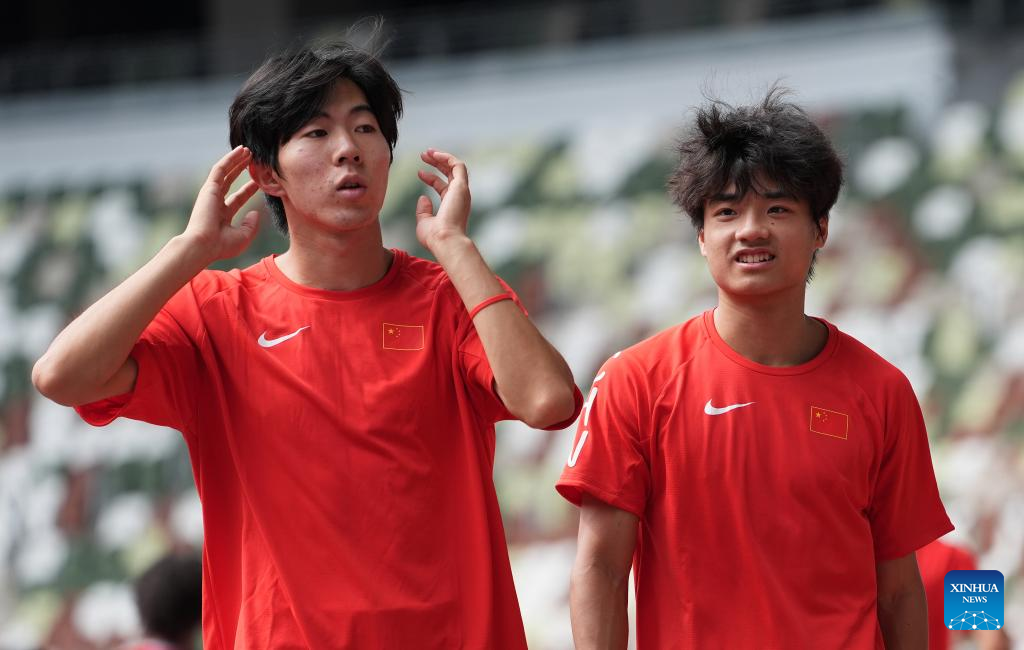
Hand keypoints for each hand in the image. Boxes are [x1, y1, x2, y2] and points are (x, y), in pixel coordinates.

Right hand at [182, 146, 261, 262]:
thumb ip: (251, 224)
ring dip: (236, 160)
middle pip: (230, 181)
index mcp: (222, 215)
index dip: (249, 189)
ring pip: (225, 172)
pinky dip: (230, 159)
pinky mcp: (208, 188)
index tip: (259, 181)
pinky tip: (240, 151)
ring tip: (248, 150)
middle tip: (253, 160)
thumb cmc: (220, 246)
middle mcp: (215, 203)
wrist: (203, 246)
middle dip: (241, 170)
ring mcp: (211, 194)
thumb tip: (255, 212)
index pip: (238, 198)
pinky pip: (220, 169)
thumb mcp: (242, 236)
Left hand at [415, 149, 471, 252]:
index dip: (430, 178)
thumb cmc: (435, 237)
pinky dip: (447, 158)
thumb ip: (424, 210)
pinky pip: (457, 165)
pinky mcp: (461, 187)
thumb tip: (423, 197)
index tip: (419, 173)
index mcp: (452, 205)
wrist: (445, 241)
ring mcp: (462, 191)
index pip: (443, 186)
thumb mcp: (424, 222)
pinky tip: (434, 154)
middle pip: (450, 174)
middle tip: (424, 154)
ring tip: (427, 152)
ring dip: (441, 157)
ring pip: (455, 167)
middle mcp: (459, 197)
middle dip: (437, 162)